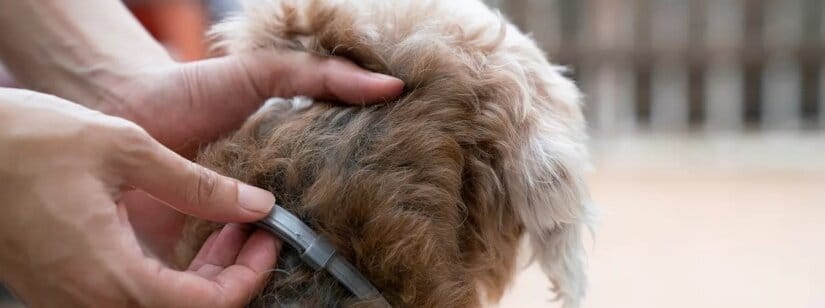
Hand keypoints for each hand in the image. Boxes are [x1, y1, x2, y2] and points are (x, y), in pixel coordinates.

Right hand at [0, 88, 280, 306]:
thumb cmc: (29, 141)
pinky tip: (187, 236)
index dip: (250, 277)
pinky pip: (131, 298)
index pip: (208, 306)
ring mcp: (72, 302)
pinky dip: (170, 276)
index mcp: (111, 277)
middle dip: (232, 276)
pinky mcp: (62, 291)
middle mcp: (90, 304)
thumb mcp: (127, 151)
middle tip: (254, 230)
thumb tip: (257, 205)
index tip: (268, 238)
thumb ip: (198, 186)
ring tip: (227, 227)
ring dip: (203, 277)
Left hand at [77, 51, 403, 260]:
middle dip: (299, 247)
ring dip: (258, 266)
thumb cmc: (193, 89)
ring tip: (261, 238)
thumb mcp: (263, 75)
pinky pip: (206, 287)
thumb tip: (391, 87)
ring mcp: (216, 241)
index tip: (343, 208)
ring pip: (249, 277)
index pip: (320, 210)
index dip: (336, 213)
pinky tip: (231, 252)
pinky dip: (222, 280)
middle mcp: (251, 217)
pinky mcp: (180, 261)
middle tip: (297, 231)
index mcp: (277, 182)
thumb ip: (321, 77)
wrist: (120, 103)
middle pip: (289, 250)